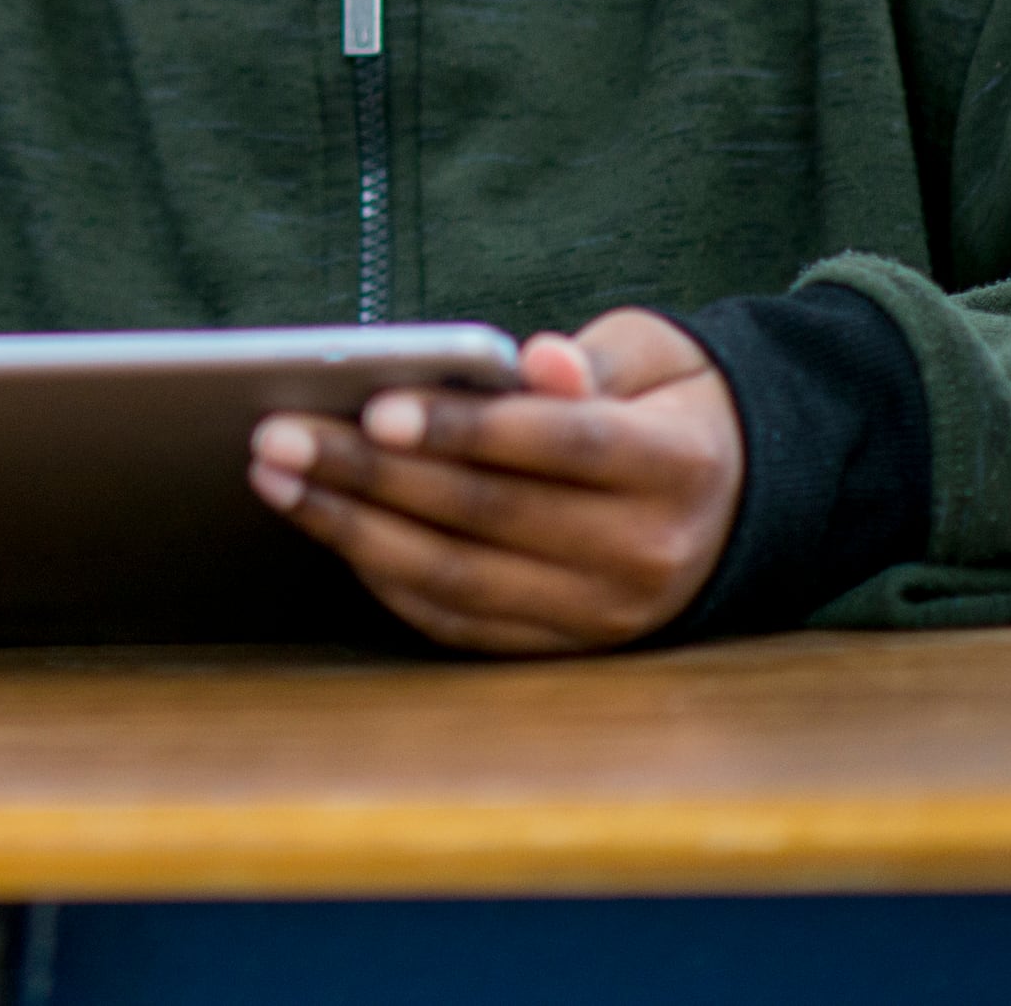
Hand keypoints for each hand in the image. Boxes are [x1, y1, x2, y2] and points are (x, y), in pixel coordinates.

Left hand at [247, 310, 744, 653]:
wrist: (735, 504)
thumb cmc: (666, 407)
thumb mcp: (656, 360)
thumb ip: (593, 361)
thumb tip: (537, 360)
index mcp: (677, 466)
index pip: (564, 446)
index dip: (469, 430)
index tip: (376, 407)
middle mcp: (646, 553)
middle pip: (492, 515)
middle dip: (373, 475)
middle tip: (277, 436)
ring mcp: (607, 614)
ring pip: (463, 579)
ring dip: (355, 530)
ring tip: (275, 480)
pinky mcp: (569, 650)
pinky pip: (463, 625)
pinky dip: (388, 581)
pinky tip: (329, 529)